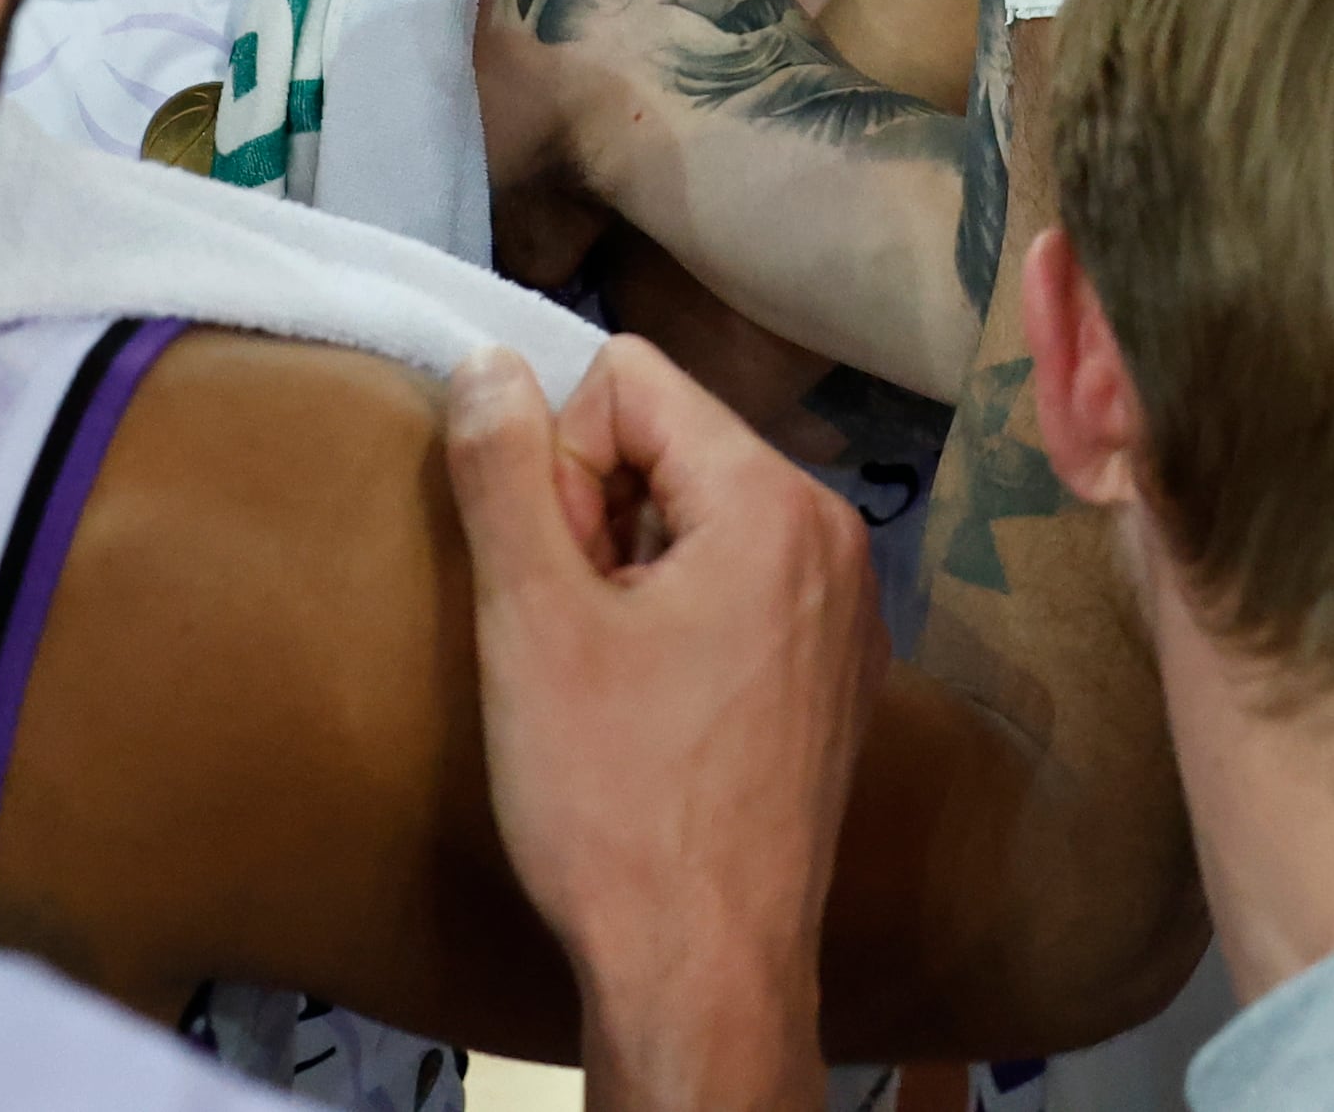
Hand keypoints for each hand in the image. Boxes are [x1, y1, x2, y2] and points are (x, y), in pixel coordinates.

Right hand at [448, 338, 868, 1111]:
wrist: (703, 970)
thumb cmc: (617, 804)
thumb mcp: (533, 621)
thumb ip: (504, 470)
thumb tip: (487, 364)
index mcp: (774, 502)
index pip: (630, 381)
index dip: (559, 464)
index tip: (554, 575)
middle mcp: (832, 537)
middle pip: (671, 444)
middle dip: (599, 517)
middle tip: (575, 638)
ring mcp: (846, 609)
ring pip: (700, 518)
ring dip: (633, 574)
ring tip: (611, 684)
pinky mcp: (836, 673)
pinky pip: (740, 587)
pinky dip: (680, 622)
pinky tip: (652, 714)